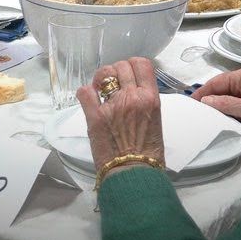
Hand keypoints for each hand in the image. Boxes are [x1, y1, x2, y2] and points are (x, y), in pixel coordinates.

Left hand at [76, 58, 165, 175]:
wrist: (134, 175)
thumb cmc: (149, 153)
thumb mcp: (156, 121)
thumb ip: (145, 103)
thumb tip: (135, 94)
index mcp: (150, 99)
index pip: (142, 64)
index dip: (133, 65)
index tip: (129, 74)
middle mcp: (132, 97)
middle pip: (122, 66)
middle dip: (116, 72)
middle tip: (113, 84)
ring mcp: (112, 106)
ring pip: (104, 73)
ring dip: (101, 78)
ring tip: (101, 89)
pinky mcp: (94, 117)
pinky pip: (84, 92)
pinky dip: (85, 92)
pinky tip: (89, 99)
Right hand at [191, 67, 240, 142]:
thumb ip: (226, 104)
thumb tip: (205, 101)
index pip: (217, 82)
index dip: (202, 92)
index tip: (190, 103)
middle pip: (220, 90)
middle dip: (209, 100)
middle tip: (195, 112)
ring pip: (226, 99)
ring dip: (217, 108)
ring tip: (204, 118)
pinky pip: (233, 107)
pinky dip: (226, 113)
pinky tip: (219, 121)